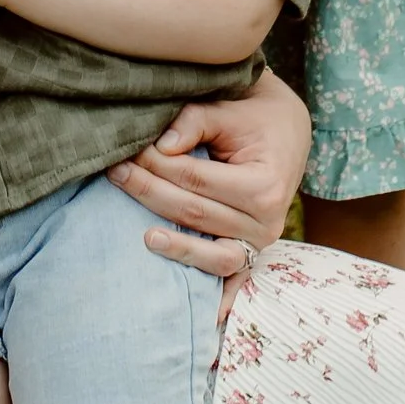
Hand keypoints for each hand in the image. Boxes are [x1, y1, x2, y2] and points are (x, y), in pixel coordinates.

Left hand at [109, 66, 307, 269]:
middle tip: (116, 172)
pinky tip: (186, 294)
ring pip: (207, 250)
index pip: (195, 178)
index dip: (157, 165)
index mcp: (264, 185)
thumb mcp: (229, 110)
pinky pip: (226, 272)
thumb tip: (161, 145)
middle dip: (149, 191)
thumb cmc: (256, 117)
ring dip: (171, 242)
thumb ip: (196, 121)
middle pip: (194, 212)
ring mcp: (259, 242)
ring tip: (141, 233)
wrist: (288, 132)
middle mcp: (266, 221)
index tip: (128, 150)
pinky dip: (207, 282)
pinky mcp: (251, 251)